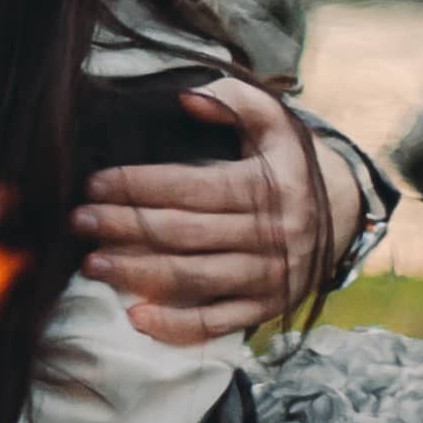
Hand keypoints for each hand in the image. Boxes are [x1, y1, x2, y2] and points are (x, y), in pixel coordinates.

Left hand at [76, 77, 349, 343]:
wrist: (345, 213)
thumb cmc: (288, 163)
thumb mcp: (274, 122)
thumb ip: (235, 100)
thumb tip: (187, 96)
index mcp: (268, 187)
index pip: (192, 187)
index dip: (139, 185)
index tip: (93, 183)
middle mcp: (272, 234)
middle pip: (185, 233)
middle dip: (125, 227)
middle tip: (77, 222)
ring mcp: (271, 276)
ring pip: (195, 277)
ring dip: (138, 272)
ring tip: (92, 264)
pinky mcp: (268, 307)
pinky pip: (220, 322)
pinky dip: (179, 325)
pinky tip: (137, 316)